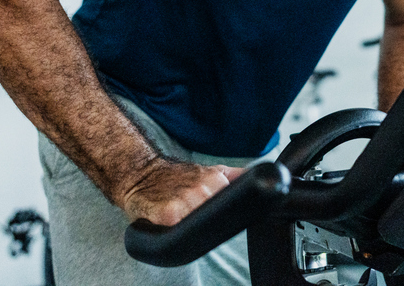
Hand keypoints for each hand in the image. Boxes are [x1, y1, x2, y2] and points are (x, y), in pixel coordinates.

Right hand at [119, 159, 244, 225]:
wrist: (143, 174)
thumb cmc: (177, 176)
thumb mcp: (210, 171)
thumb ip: (235, 176)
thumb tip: (260, 174)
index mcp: (216, 181)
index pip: (231, 206)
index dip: (222, 211)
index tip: (212, 208)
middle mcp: (202, 190)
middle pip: (215, 218)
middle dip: (206, 217)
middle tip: (192, 210)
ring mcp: (185, 202)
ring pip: (198, 225)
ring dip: (190, 224)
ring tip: (181, 212)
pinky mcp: (168, 215)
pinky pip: (180, 232)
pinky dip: (176, 228)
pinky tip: (170, 219)